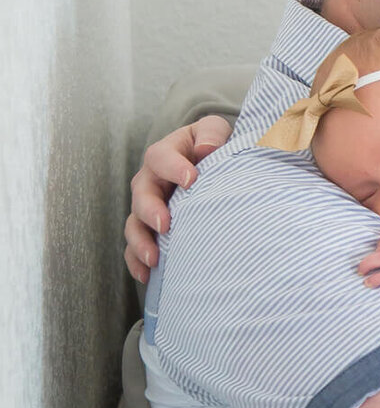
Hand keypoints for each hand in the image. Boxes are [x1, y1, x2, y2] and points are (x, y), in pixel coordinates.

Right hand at [124, 116, 232, 282]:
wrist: (212, 166)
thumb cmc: (214, 147)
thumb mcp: (216, 131)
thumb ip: (212, 133)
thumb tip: (206, 149)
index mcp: (166, 153)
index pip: (161, 156)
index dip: (172, 167)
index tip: (190, 180)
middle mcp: (151, 180)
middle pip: (141, 193)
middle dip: (150, 210)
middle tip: (165, 225)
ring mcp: (147, 206)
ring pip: (134, 223)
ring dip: (141, 241)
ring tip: (155, 259)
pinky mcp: (149, 229)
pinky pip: (135, 247)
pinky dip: (137, 262)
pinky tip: (148, 276)